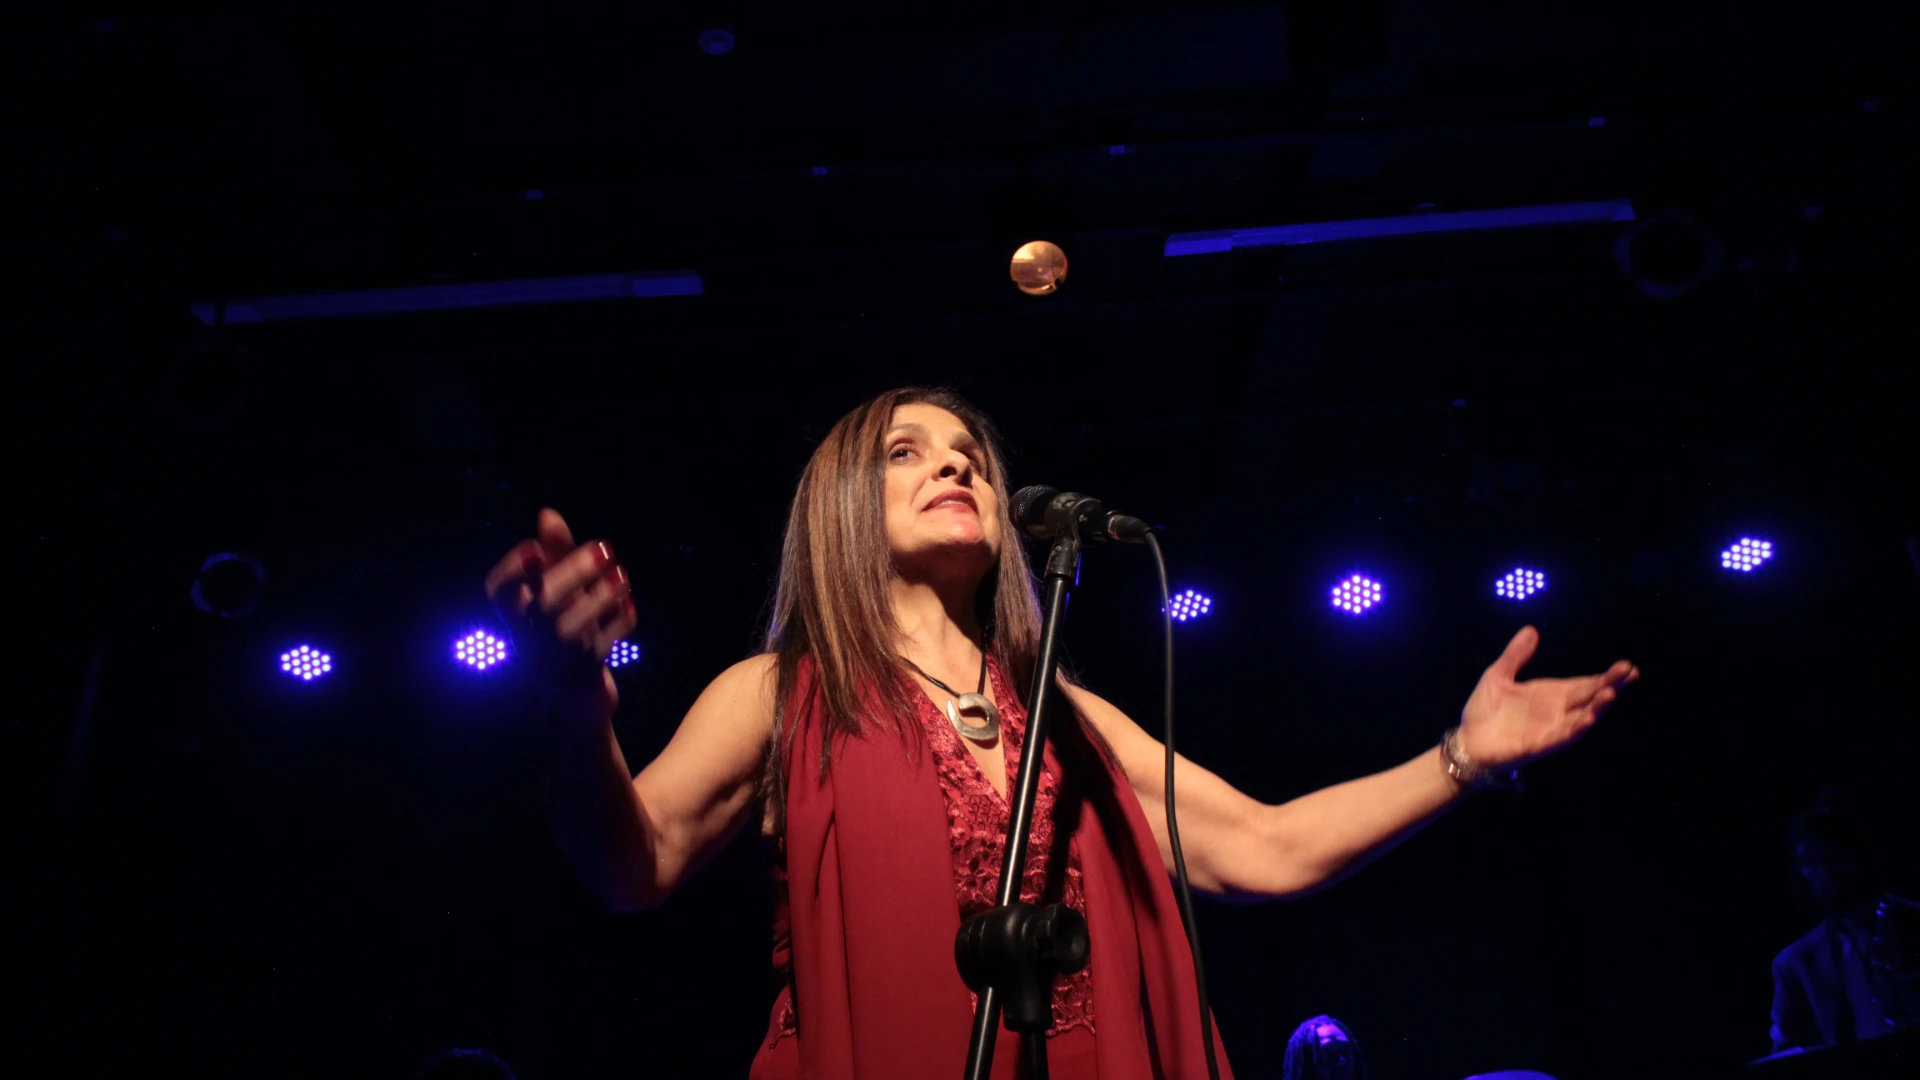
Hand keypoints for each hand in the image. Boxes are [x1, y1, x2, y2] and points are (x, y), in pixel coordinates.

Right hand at [484, 508, 635, 729]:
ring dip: (600, 599)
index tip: (533, 549)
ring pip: (569, 631)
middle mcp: (527, 641)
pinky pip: (599, 652)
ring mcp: (552, 663)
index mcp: (515, 619)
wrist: (577, 703)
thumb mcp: (560, 594)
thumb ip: (555, 555)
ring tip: (622, 577)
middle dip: (573, 573)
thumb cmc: (564, 636)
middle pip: (542, 606)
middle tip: (605, 548)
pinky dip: (617, 626)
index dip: (512, 572)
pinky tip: (631, 607)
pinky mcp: (580, 680)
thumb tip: (548, 514)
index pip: (497, 594)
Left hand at [1457, 626, 1637, 767]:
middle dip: (1610, 686)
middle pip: (1590, 697)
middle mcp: (1557, 711)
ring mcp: (1551, 728)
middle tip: (1631, 672)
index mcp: (1550, 694)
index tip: (1626, 666)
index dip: (1605, 677)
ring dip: (1597, 707)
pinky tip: (1587, 718)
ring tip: (1610, 693)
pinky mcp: (1540, 744)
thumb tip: (1532, 630)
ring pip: (1582, 717)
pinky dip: (1576, 727)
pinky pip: (1562, 736)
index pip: (1585, 684)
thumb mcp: (1498, 675)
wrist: (1467, 741)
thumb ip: (1515, 655)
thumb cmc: (1484, 711)